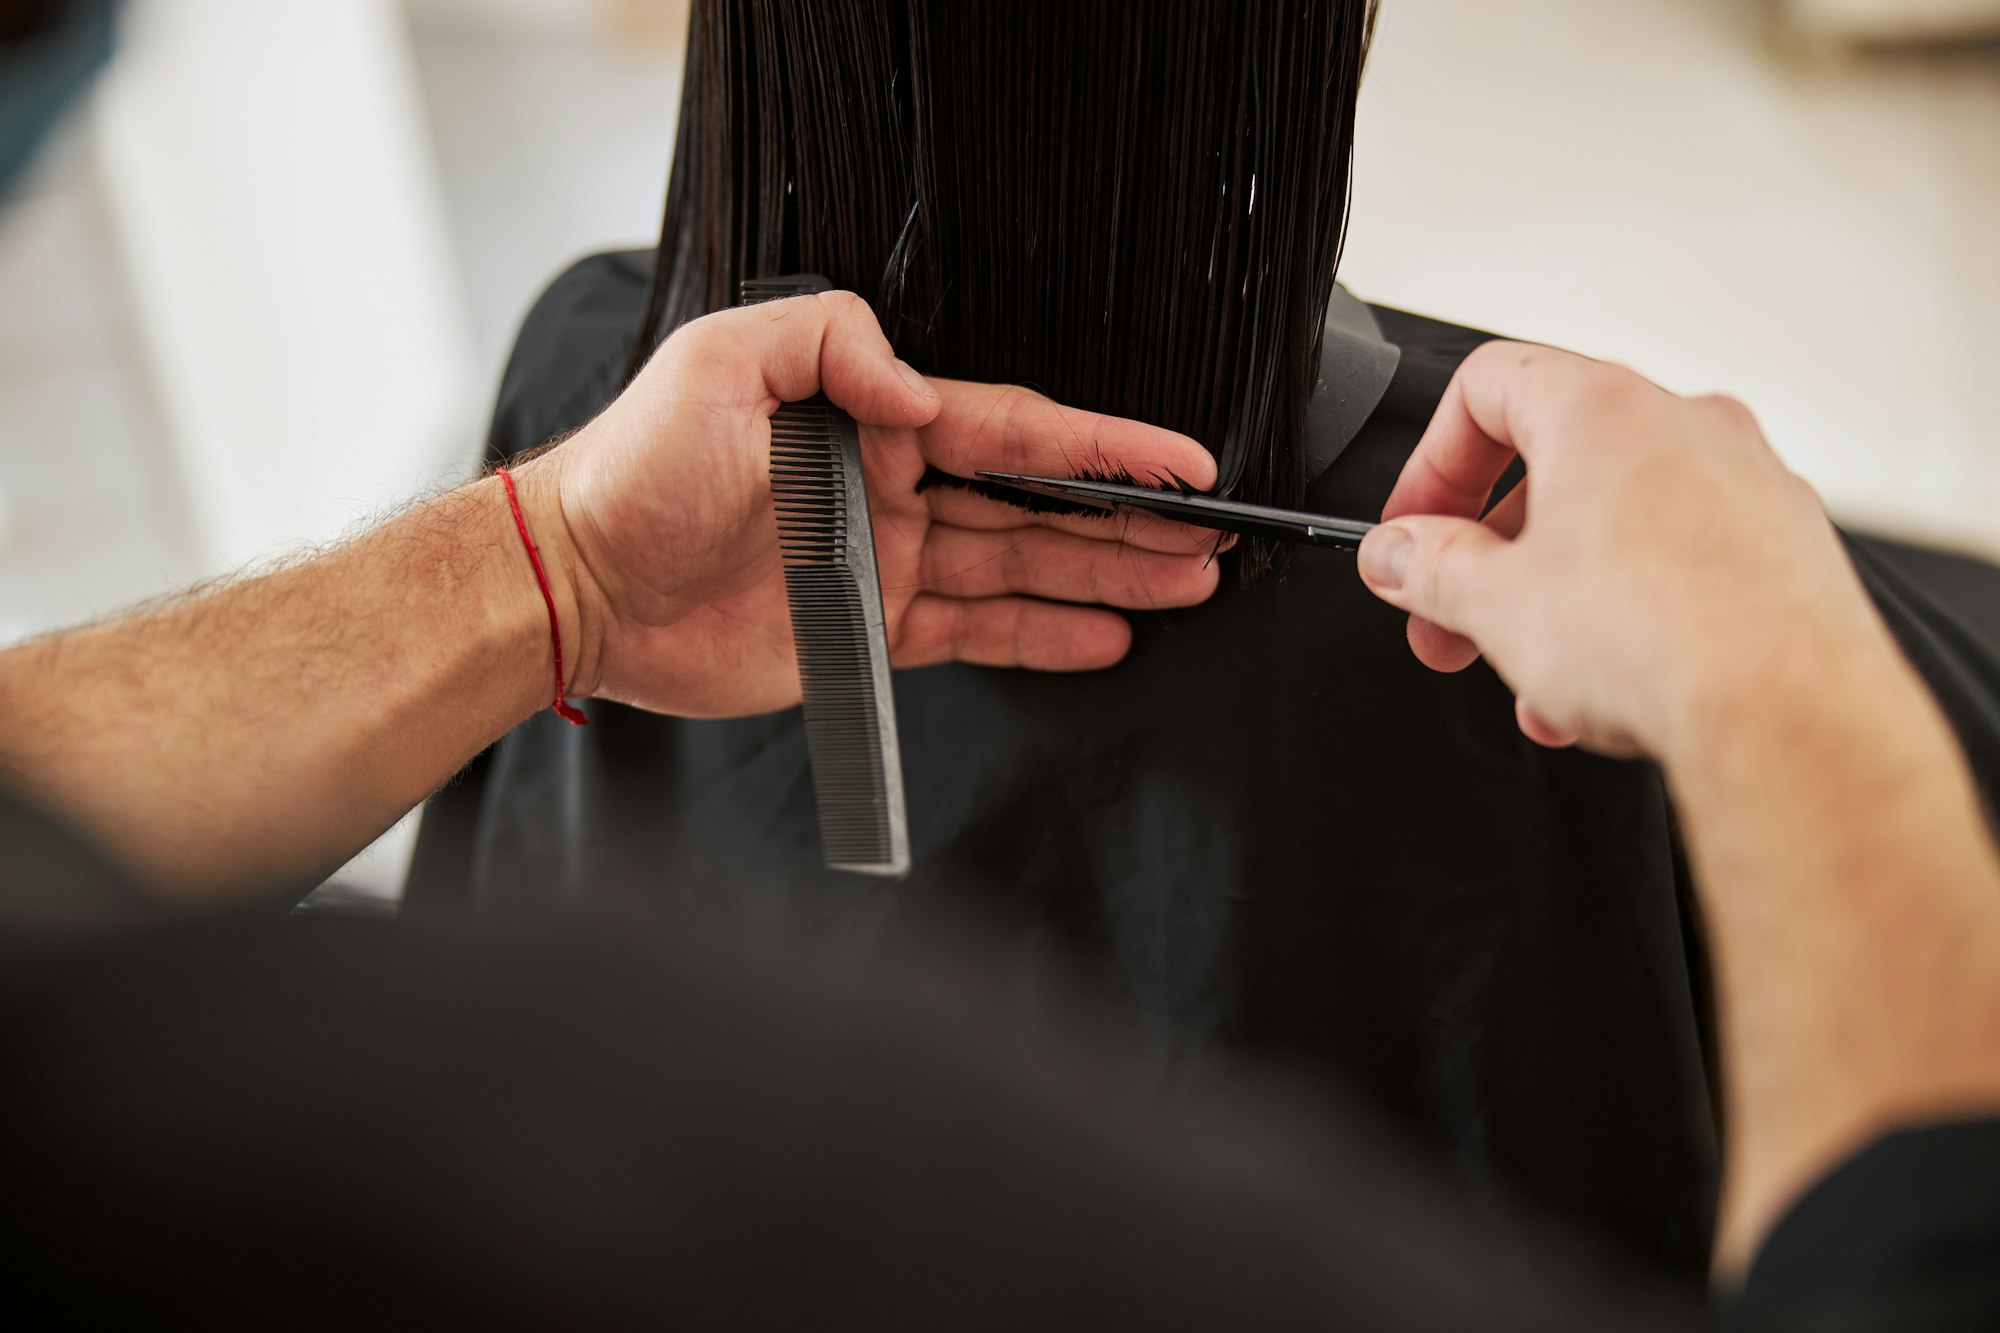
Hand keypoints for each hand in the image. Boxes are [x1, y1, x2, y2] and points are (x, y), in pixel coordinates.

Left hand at [521, 292, 1221, 717]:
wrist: (578, 584)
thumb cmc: (634, 470)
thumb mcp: (725, 363)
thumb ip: (836, 346)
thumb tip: (928, 390)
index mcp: (873, 420)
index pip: (1015, 428)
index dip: (1104, 446)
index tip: (1179, 460)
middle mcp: (894, 491)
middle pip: (1037, 504)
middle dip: (1126, 518)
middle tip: (1207, 536)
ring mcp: (887, 566)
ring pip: (1021, 570)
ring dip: (1105, 575)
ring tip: (1185, 584)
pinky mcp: (869, 635)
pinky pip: (974, 635)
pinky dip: (1041, 638)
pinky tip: (1104, 636)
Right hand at [1355, 342, 1893, 760]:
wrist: (1788, 714)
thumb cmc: (1662, 639)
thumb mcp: (1493, 604)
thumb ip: (1428, 568)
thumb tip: (1399, 555)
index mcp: (1602, 410)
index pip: (1486, 388)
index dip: (1429, 465)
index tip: (1412, 530)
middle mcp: (1685, 427)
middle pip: (1551, 467)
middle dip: (1486, 557)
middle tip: (1451, 620)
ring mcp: (1747, 484)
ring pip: (1617, 526)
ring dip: (1555, 600)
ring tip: (1529, 675)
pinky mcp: (1786, 549)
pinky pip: (1681, 565)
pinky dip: (1629, 614)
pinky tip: (1603, 691)